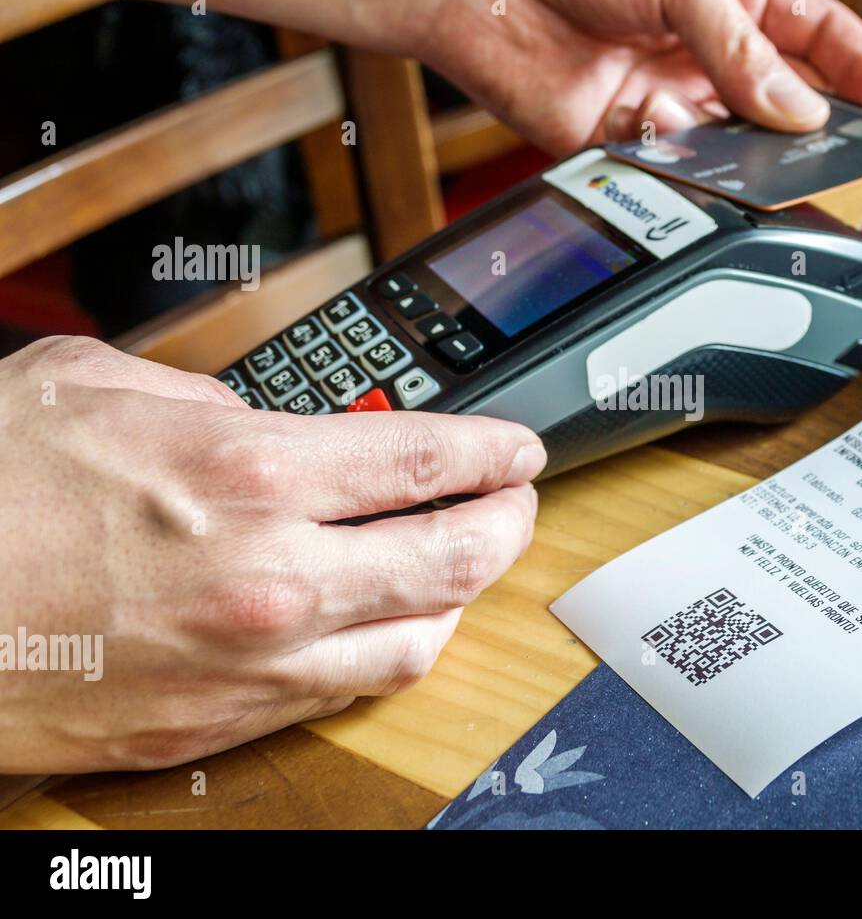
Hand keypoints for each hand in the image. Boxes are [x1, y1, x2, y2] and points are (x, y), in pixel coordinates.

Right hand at [0, 337, 543, 772]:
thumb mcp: (94, 388)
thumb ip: (210, 400)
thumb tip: (273, 419)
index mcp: (244, 475)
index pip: (427, 461)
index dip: (496, 452)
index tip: (520, 448)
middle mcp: (268, 577)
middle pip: (457, 558)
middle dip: (508, 523)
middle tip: (516, 501)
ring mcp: (251, 662)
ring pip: (419, 641)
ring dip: (459, 596)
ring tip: (460, 561)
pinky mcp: (220, 720)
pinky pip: (344, 691)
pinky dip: (386, 648)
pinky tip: (384, 618)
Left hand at [415, 0, 861, 153]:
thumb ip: (743, 49)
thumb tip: (801, 112)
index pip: (821, 38)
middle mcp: (705, 52)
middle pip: (782, 104)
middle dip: (811, 132)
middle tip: (838, 159)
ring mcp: (666, 97)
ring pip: (731, 148)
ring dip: (748, 160)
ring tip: (765, 166)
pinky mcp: (621, 138)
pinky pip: (671, 170)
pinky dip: (684, 170)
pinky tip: (681, 149)